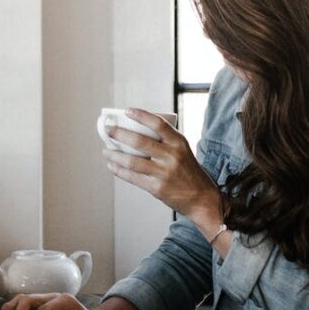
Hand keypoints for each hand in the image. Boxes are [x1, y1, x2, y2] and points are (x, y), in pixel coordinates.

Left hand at [103, 109, 223, 234]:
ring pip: (132, 161)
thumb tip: (135, 130)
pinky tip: (112, 165)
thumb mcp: (183, 151)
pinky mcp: (157, 188)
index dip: (141, 115)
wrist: (202, 198)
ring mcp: (164, 173)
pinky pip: (132, 177)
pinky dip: (119, 170)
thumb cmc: (189, 171)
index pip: (158, 123)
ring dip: (115, 155)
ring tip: (106, 151)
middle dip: (119, 134)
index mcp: (179, 142)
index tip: (127, 110)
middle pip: (139, 141)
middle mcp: (172, 156)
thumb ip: (165, 141)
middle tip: (108, 130)